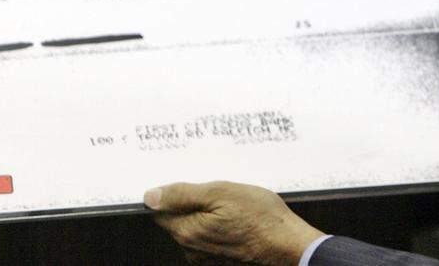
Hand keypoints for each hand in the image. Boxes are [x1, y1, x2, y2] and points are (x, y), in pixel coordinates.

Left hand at [145, 181, 324, 264]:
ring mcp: (206, 256)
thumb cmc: (260, 217)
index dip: (170, 192)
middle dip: (191, 200)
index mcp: (186, 231)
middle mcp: (191, 248)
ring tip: (231, 200)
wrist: (288, 244)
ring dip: (206, 211)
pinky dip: (217, 222)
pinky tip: (236, 214)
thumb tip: (150, 196)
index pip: (159, 210)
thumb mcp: (221, 193)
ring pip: (195, 225)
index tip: (188, 179)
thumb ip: (182, 195)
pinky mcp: (220, 258)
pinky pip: (210, 235)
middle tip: (216, 187)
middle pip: (177, 218)